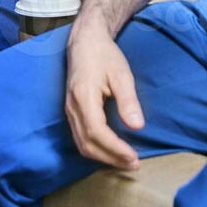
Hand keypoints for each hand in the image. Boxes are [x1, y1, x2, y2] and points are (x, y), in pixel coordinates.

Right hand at [64, 23, 142, 170]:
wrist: (85, 41)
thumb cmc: (104, 55)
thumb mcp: (121, 74)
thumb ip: (128, 101)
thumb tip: (137, 127)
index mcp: (83, 97)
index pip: (97, 132)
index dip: (115, 149)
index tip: (133, 157)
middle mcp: (72, 108)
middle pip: (87, 144)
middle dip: (110, 158)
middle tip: (134, 164)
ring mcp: (69, 111)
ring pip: (82, 144)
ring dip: (103, 157)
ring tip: (125, 161)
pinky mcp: (71, 112)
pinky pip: (80, 138)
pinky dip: (96, 149)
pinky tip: (111, 151)